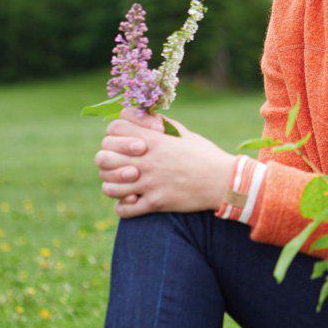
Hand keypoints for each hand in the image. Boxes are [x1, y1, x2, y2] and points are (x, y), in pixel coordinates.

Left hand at [94, 107, 235, 217]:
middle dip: (107, 160)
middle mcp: (148, 160)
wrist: (224, 181)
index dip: (115, 132)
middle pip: (104, 157)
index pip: (115, 128)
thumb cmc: (206, 155)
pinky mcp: (156, 203)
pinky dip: (123, 206)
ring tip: (124, 184)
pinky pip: (124, 209)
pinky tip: (133, 200)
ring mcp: (150, 183)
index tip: (126, 139)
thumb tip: (146, 118)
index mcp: (155, 140)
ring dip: (113, 185)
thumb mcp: (185, 134)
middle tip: (119, 164)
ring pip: (109, 186)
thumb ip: (162, 125)